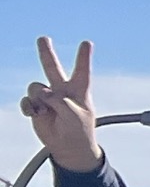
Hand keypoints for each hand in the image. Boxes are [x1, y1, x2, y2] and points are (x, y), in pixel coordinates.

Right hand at [23, 38, 98, 174]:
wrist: (68, 148)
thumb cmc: (79, 131)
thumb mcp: (75, 116)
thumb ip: (61, 102)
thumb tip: (44, 92)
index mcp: (79, 91)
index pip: (82, 71)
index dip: (83, 57)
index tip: (87, 42)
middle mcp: (62, 91)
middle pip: (53, 68)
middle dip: (46, 53)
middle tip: (42, 38)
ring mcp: (48, 98)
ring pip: (35, 86)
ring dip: (38, 98)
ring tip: (45, 111)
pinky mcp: (36, 107)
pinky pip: (26, 100)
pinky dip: (28, 107)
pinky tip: (35, 115)